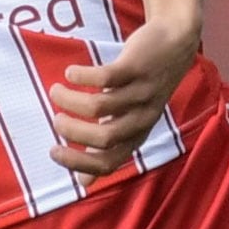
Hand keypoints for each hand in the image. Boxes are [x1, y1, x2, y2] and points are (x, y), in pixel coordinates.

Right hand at [48, 20, 201, 177]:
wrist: (175, 43)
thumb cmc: (143, 87)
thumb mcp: (129, 121)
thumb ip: (106, 150)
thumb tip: (84, 185)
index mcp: (137, 136)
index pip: (108, 163)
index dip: (78, 162)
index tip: (53, 151)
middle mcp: (142, 119)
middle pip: (104, 138)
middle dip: (72, 131)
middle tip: (56, 119)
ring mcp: (141, 93)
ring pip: (99, 106)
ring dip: (70, 100)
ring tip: (56, 91)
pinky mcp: (137, 68)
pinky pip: (105, 77)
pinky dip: (82, 76)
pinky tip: (71, 73)